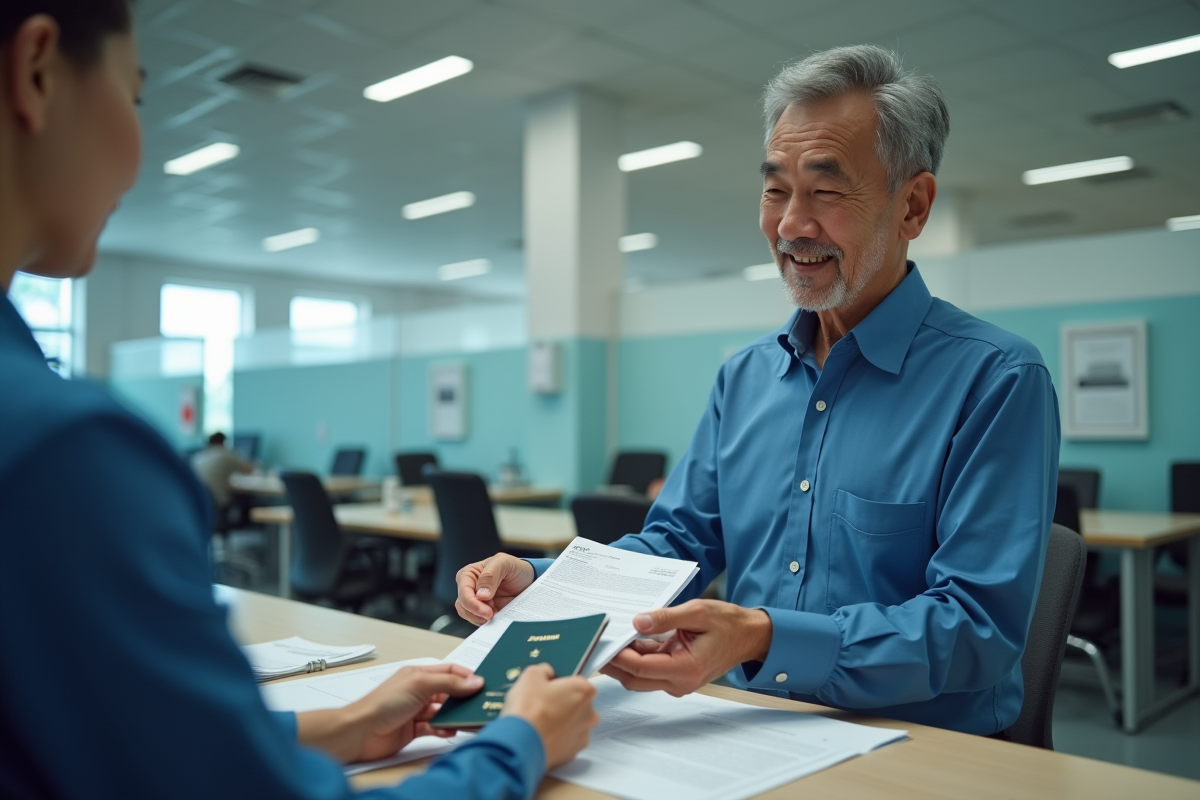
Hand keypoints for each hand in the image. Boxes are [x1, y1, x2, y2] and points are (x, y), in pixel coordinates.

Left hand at [296, 663, 483, 763]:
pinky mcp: (414, 730)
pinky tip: (450, 730)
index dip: (466, 676)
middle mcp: (419, 691)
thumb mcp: (420, 684)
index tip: (482, 684)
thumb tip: (474, 681)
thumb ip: (449, 682)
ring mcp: (417, 711)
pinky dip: (444, 729)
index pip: (450, 671)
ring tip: (468, 720)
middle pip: (449, 692)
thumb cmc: (382, 703)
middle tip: (480, 703)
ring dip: (455, 715)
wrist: (361, 732)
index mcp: (420, 674)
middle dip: (464, 697)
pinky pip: (436, 728)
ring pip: (444, 711)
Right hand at [455, 553, 535, 624]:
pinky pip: (479, 621)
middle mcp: (469, 589)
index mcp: (468, 574)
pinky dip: (487, 622)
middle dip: (477, 613)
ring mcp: (477, 602)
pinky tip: (497, 616)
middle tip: (493, 614)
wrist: (528, 580)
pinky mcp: (484, 612)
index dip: (472, 603)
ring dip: (481, 618)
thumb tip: (480, 594)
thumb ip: (490, 575)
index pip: (463, 592)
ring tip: (496, 613)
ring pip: (469, 616)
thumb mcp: (503, 563)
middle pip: (463, 606)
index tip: (487, 611)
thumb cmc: (513, 567)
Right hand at [501, 663, 598, 769]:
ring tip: (538, 725)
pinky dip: (556, 740)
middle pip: (578, 704)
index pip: (577, 683)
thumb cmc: (528, 707)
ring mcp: (583, 736)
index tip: (546, 690)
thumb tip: (548, 674)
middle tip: (541, 707)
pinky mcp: (572, 754)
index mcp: (584, 691)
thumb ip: (544, 670)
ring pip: (573, 725)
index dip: (561, 685)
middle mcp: (590, 714)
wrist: (519, 745)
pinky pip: (566, 742)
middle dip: (564, 705)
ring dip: (561, 724)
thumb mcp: (530, 675)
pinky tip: (540, 738)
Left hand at [600, 600, 772, 696]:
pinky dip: (636, 656)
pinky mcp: (676, 675)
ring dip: (622, 661)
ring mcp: (678, 681)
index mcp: (686, 668)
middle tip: (593, 644)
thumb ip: (666, 617)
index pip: (640, 667)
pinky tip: (625, 640)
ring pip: (639, 677)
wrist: (749, 636)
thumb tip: (637, 621)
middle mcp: (680, 682)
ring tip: (605, 640)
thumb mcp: (698, 612)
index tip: (602, 640)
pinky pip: (650, 669)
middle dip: (612, 662)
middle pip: (634, 678)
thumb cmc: (729, 624)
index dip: (618, 656)